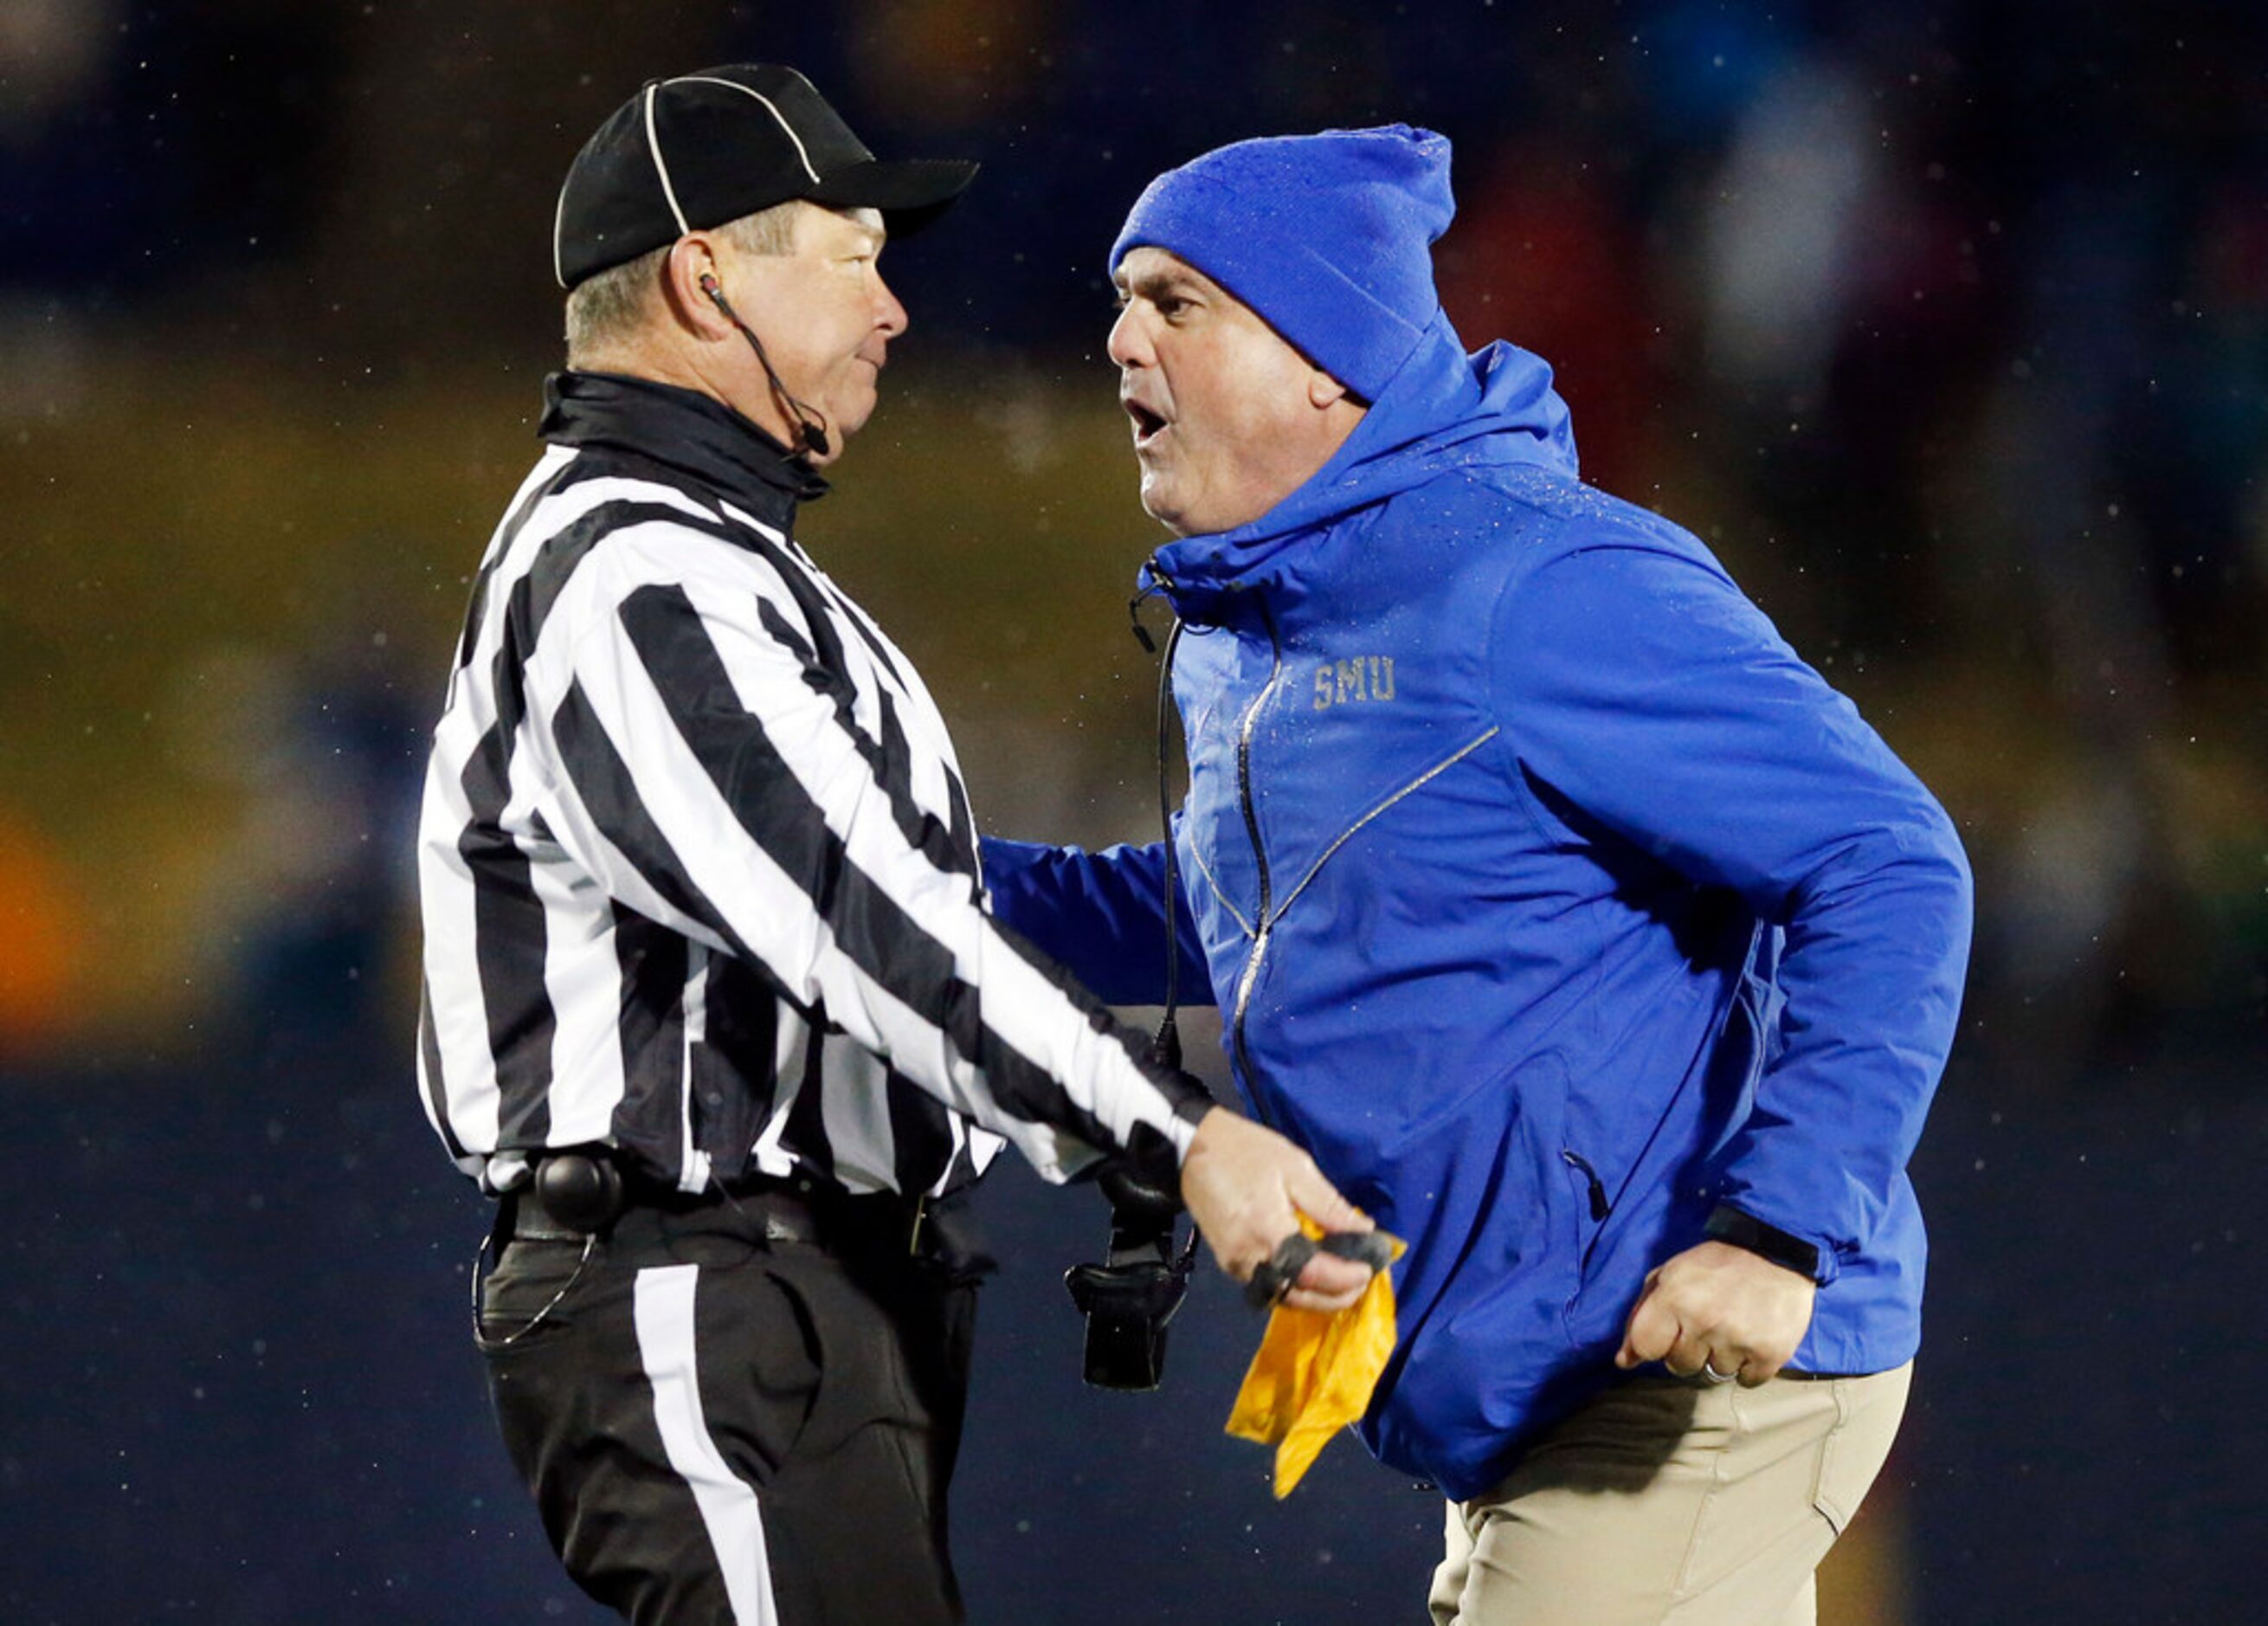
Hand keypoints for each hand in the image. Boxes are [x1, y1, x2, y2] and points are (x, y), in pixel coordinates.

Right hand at [1179, 1107, 1374, 1311]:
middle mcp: (1249, 1258)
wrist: (1192, 1147)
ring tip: (1341, 1280)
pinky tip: (1310, 1271)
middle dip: (1334, 1297)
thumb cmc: (1246, 1151)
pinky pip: (1267, 1285)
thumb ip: (1330, 1205)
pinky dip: (1293, 1286)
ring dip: (1314, 1295)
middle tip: (1360, 1282)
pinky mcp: (1228, 1262)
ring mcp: (1235, 1264)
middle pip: (1298, 1296)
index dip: (1345, 1278)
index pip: (1314, 1273)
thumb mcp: (1295, 1168)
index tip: (1369, 1269)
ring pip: (1282, 1296)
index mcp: (1268, 1231)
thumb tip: (1364, 1230)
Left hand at [1615, 1240, 1816, 1385]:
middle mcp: (1704, 1321)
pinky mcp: (1770, 1354)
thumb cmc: (1716, 1264)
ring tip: (1733, 1325)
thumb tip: (1625, 1360)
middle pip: (1679, 1366)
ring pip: (1714, 1373)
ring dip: (1721, 1355)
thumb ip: (1641, 1315)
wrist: (1778, 1251)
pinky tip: (1752, 1338)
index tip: (1666, 1335)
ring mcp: (1738, 1340)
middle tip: (1707, 1323)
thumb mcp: (1670, 1274)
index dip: (1654, 1344)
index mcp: (1674, 1297)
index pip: (1645, 1347)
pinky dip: (1748, 1365)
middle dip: (1688, 1349)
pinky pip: (1746, 1381)